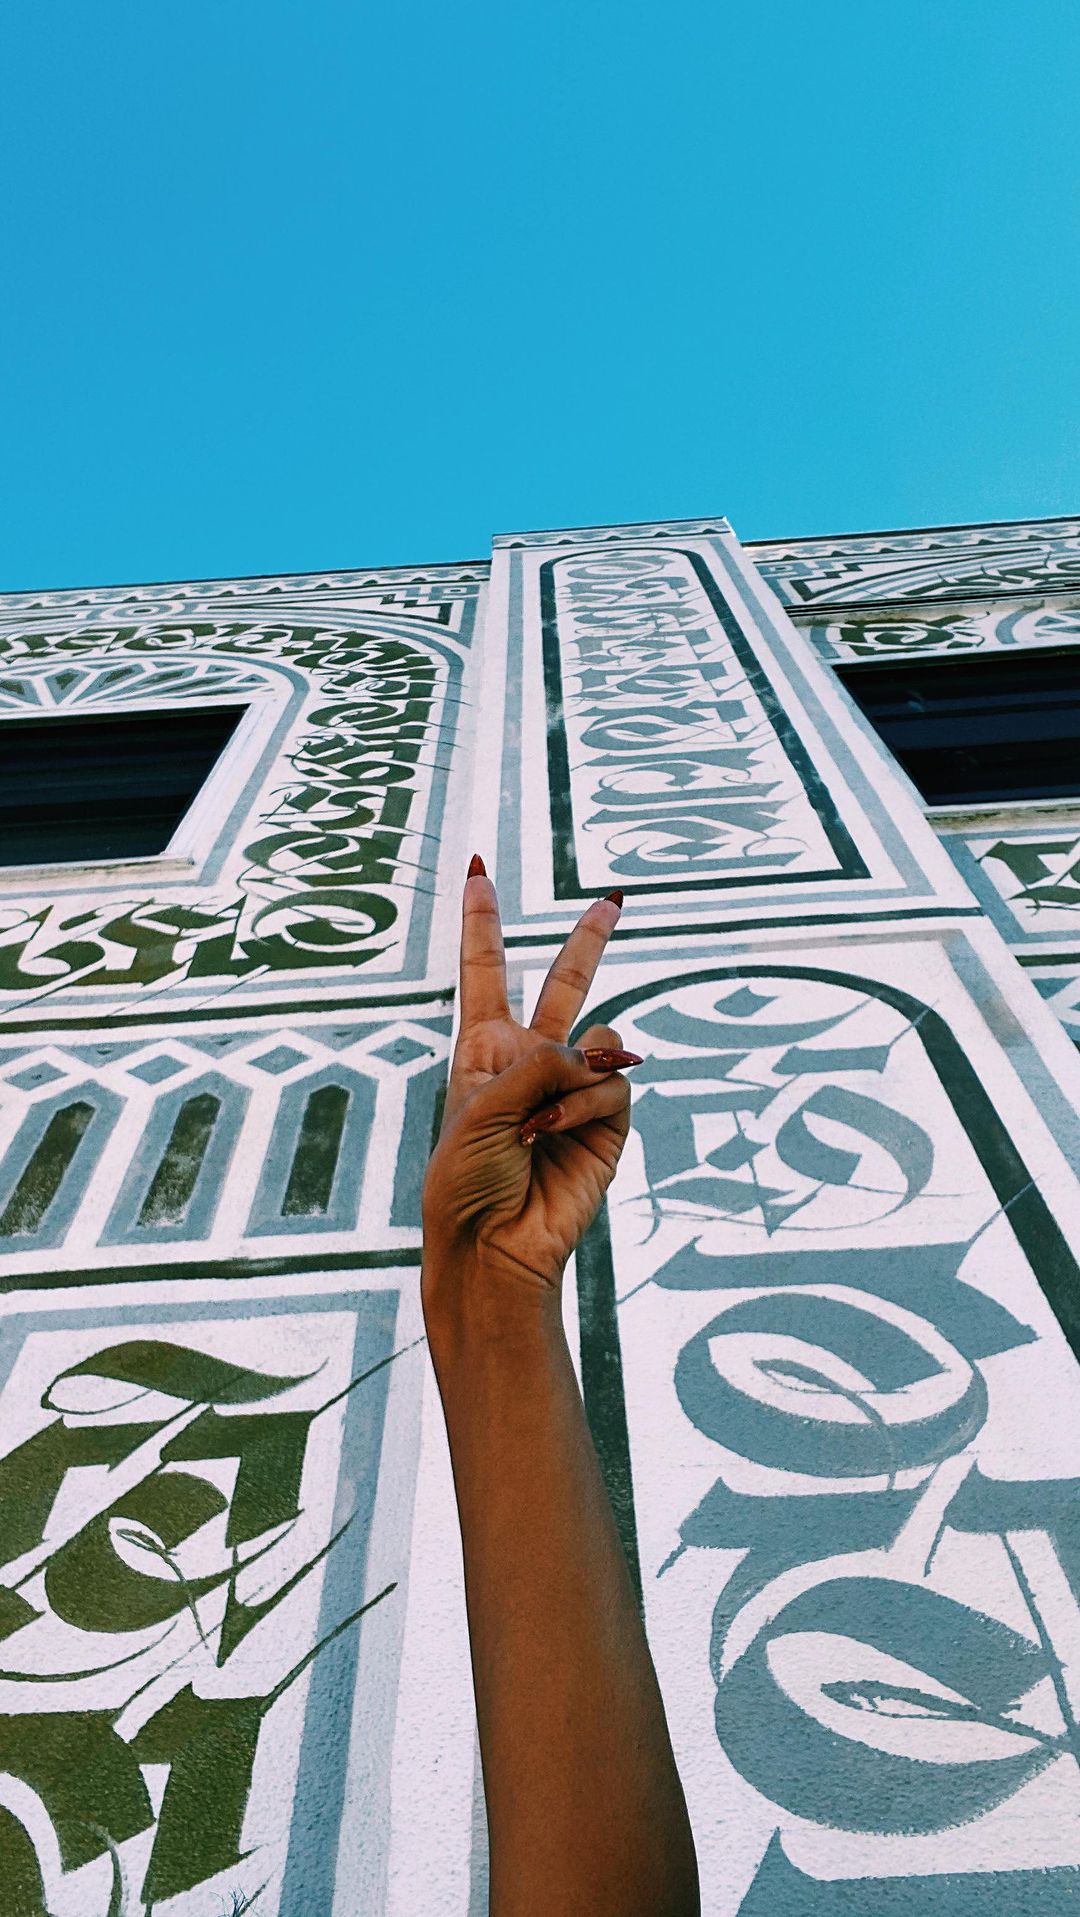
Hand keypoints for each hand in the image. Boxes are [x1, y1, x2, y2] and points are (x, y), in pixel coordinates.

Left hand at [421, 858, 639, 1321]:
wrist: (492, 1245)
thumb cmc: (465, 1179)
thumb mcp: (478, 1106)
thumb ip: (538, 1062)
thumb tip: (599, 1052)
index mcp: (482, 1050)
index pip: (485, 973)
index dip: (481, 923)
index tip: (478, 873)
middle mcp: (530, 1062)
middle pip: (564, 984)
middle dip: (589, 941)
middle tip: (614, 901)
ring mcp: (571, 1091)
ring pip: (596, 1040)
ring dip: (564, 1081)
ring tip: (533, 1129)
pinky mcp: (606, 1122)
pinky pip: (610, 1083)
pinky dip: (583, 1105)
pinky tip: (554, 1134)